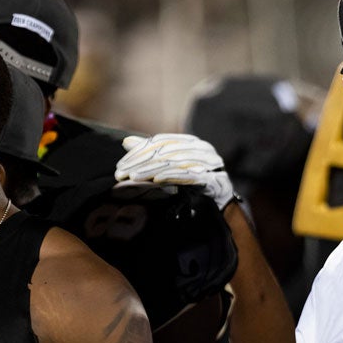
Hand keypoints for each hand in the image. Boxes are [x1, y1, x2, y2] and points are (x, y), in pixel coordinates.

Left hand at [114, 133, 235, 209]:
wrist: (222, 201)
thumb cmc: (196, 182)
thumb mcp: (172, 166)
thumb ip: (152, 153)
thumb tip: (126, 141)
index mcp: (192, 141)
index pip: (160, 142)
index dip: (139, 151)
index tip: (121, 164)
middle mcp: (202, 148)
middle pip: (165, 151)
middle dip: (141, 162)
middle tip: (122, 173)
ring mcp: (209, 162)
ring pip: (174, 163)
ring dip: (151, 170)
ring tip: (133, 178)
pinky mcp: (213, 178)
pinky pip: (189, 175)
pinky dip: (172, 176)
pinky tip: (156, 180)